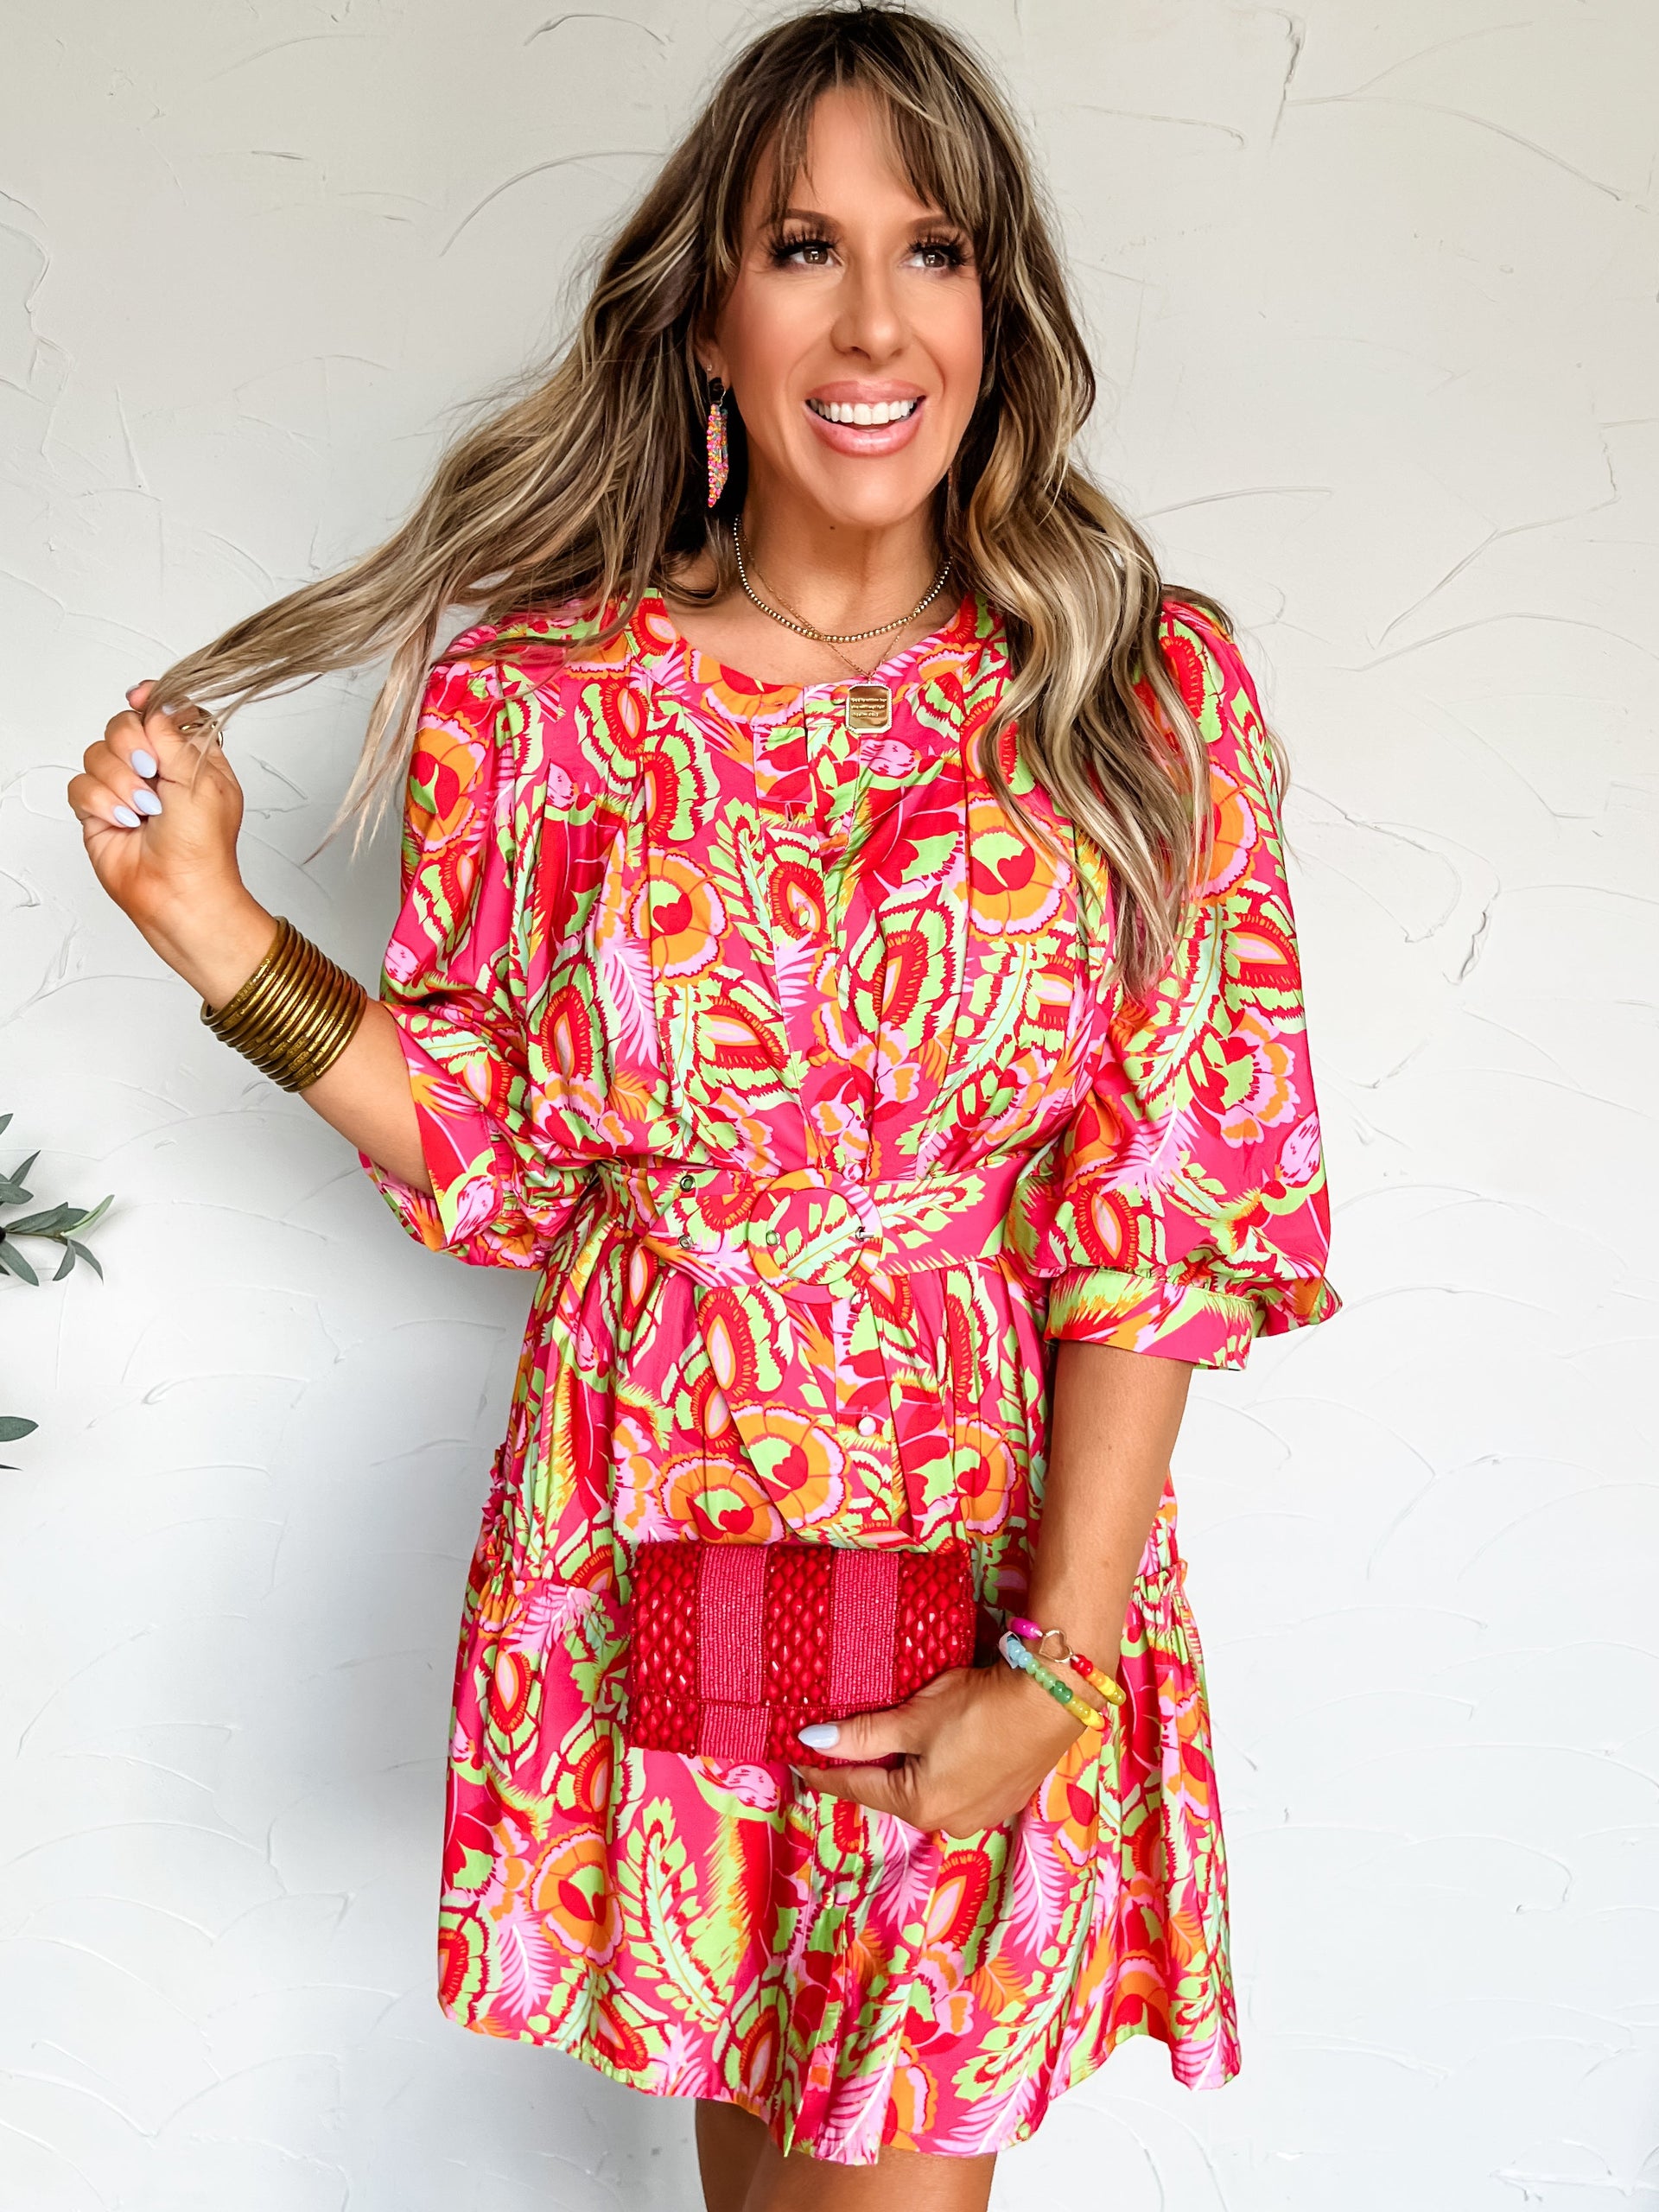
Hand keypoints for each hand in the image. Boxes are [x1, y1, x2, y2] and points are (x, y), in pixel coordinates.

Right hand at [67, 680, 274, 1003]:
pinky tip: (125, 822)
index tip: (143, 699)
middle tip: (151, 771)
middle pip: (123, 724)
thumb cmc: (203, 847)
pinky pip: (81, 784)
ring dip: (121, 781)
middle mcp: (156, 770)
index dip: (150, 701)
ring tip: (144, 811)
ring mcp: (125, 789)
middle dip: (132, 744)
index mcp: (189, 756)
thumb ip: (175, 734)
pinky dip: (102, 802)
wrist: (180, 893)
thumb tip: (154, 705)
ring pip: (98, 753)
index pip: (162, 711)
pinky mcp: (99, 811)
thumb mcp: (201, 777)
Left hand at [794, 1662, 1090, 1835]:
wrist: (1053, 1700)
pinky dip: (934, 1768)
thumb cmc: (980, 1707)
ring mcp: (979, 1813)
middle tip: (834, 1741)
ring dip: (901, 1768)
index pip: (853, 1787)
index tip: (795, 1755)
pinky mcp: (1003, 1796)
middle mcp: (947, 1821)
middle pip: (888, 1791)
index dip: (821, 1768)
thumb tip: (812, 1741)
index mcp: (918, 1805)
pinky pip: (953, 1786)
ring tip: (881, 1741)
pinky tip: (933, 1746)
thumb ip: (862, 1734)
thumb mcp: (913, 1717)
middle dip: (862, 1768)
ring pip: (921, 1790)